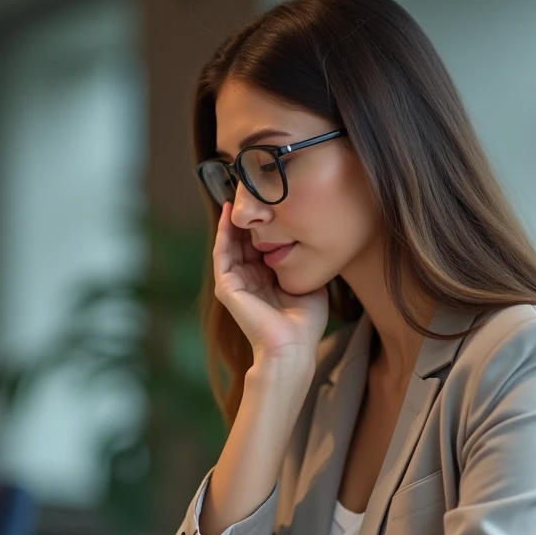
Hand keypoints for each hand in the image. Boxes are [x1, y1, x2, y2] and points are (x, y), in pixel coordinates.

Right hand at [212, 202, 328, 364]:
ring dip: (234, 220)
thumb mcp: (308, 281)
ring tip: (239, 194)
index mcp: (266, 280)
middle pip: (244, 240)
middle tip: (250, 188)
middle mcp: (249, 279)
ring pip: (231, 243)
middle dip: (247, 216)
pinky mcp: (227, 287)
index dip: (264, 222)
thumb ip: (304, 261)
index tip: (270, 199)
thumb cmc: (305, 322)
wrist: (293, 346)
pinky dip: (224, 233)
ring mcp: (236, 283)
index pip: (260, 244)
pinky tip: (230, 214)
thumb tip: (312, 237)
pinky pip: (223, 253)